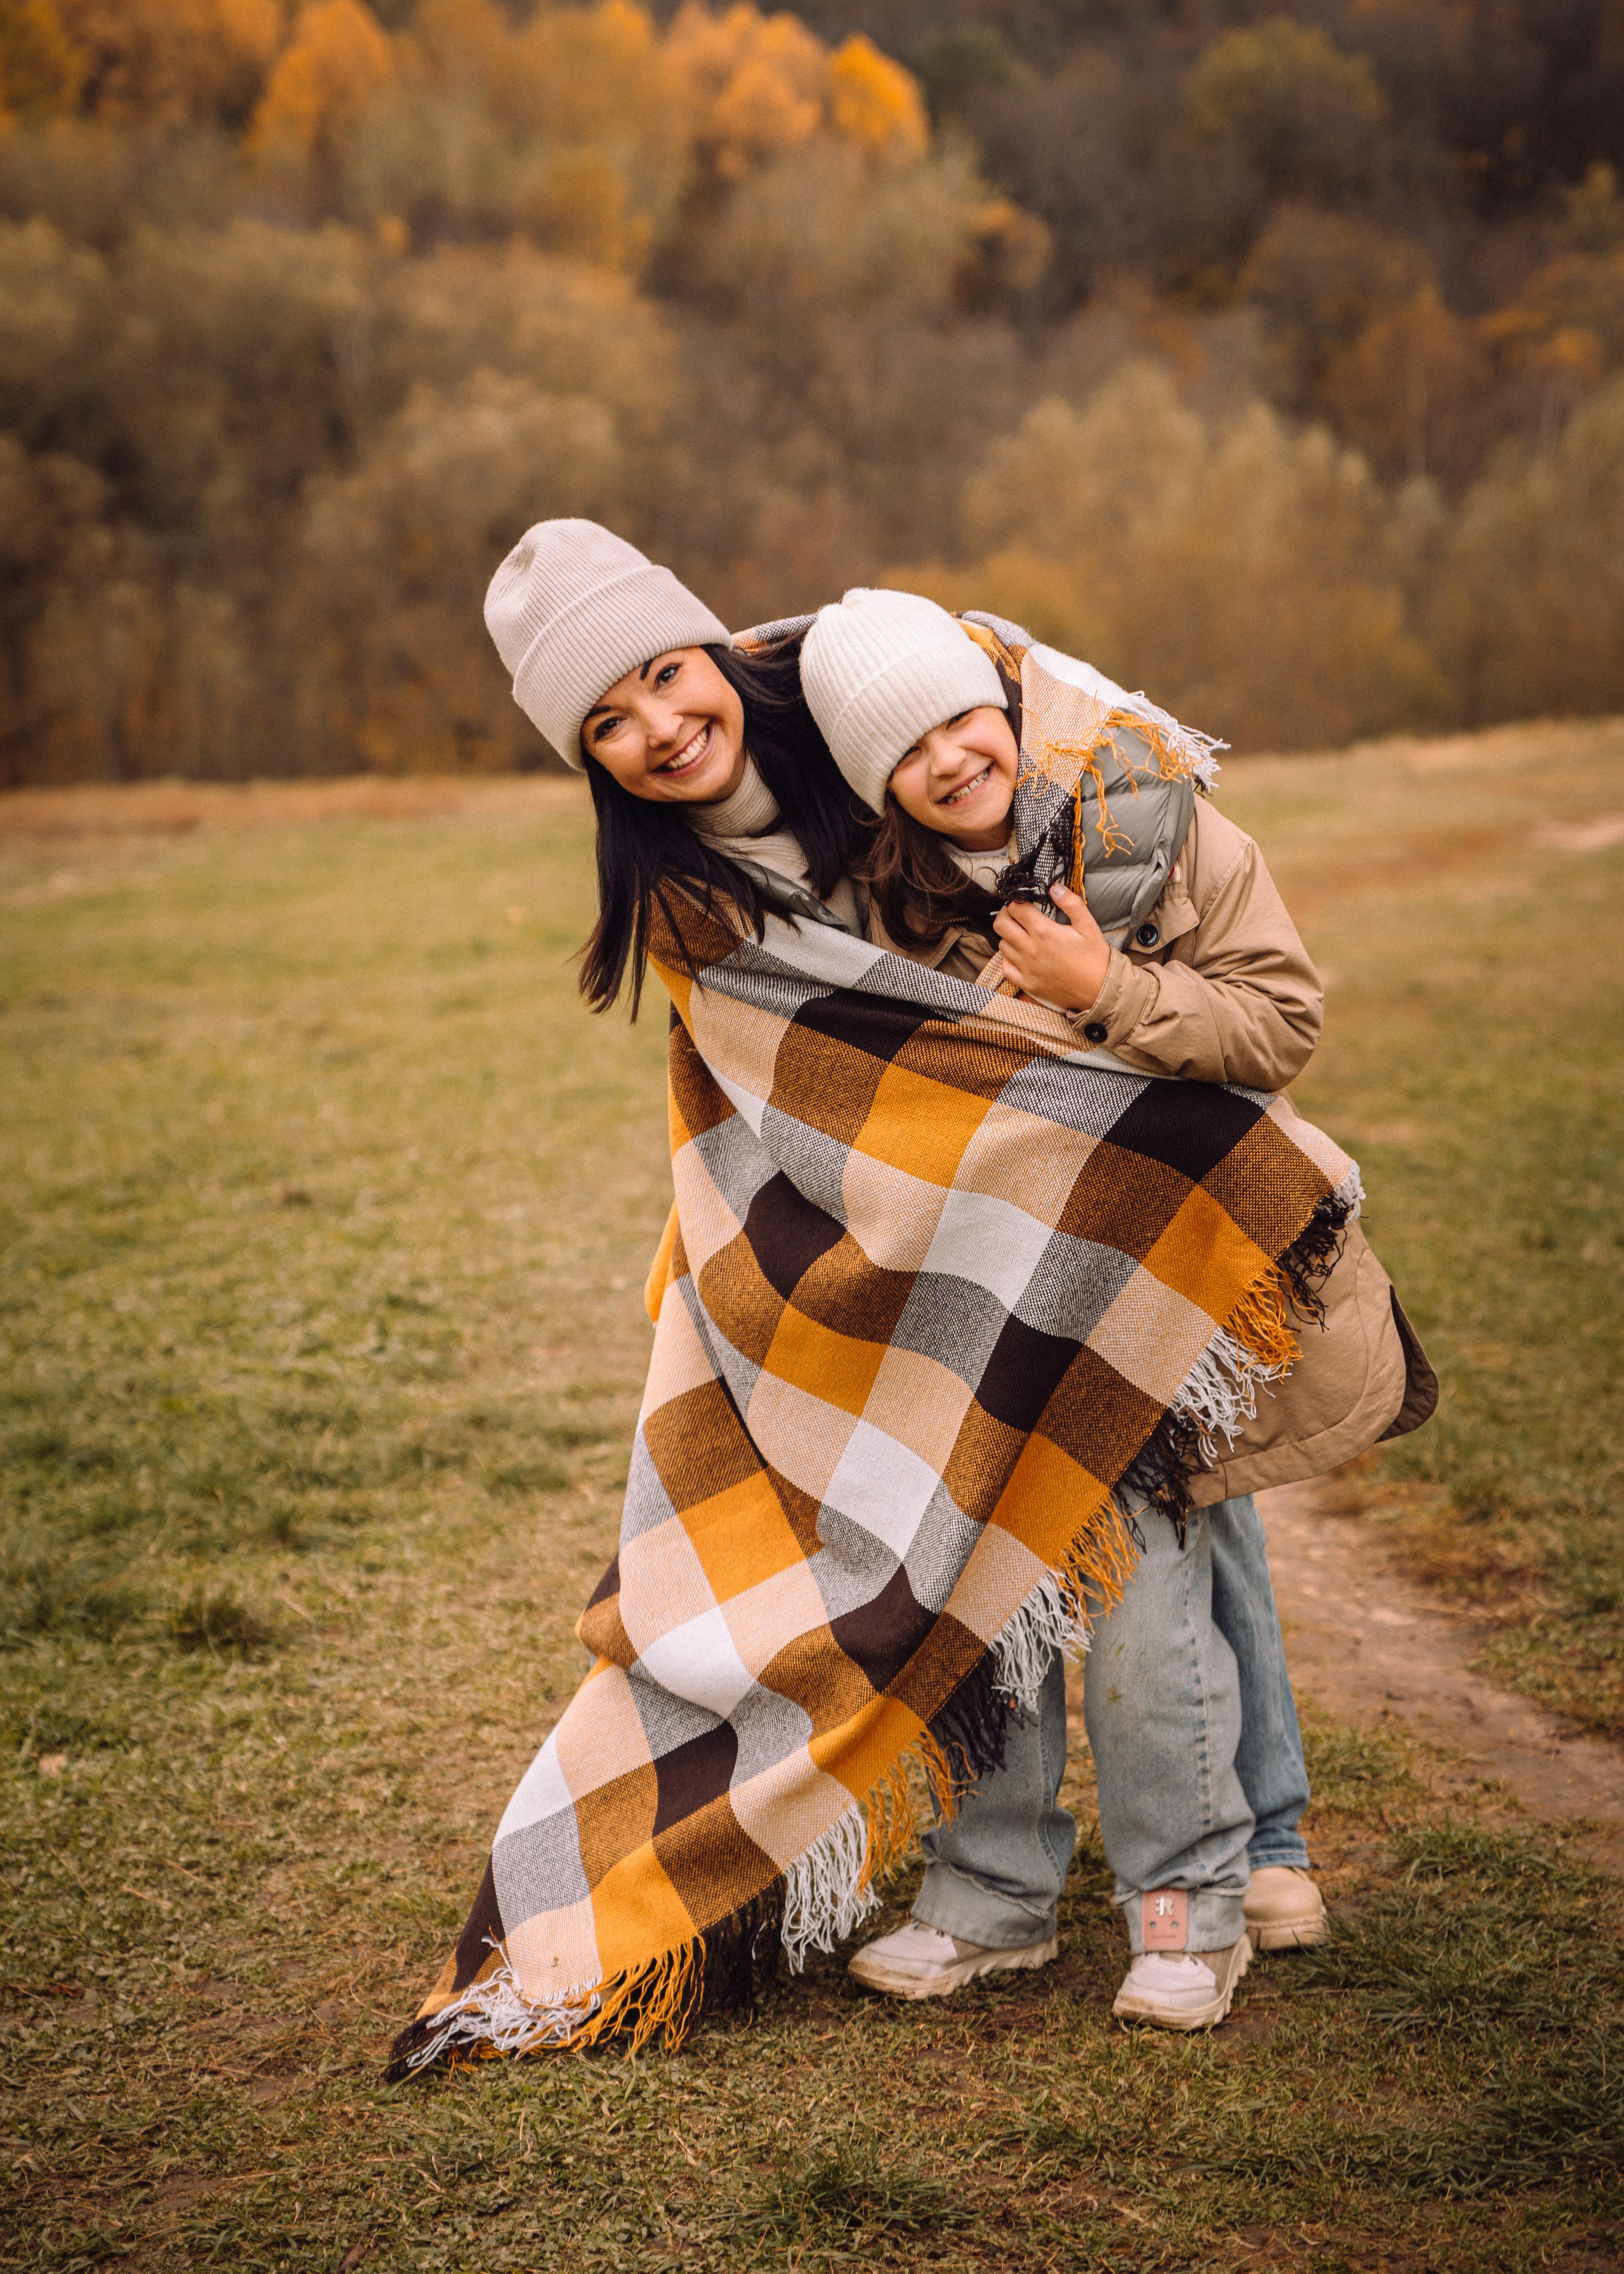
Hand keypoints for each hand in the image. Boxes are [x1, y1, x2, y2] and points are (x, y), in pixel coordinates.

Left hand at [993, 883, 1111, 1009]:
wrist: (1100, 991)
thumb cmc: (1096, 958)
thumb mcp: (1088, 926)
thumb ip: (1071, 903)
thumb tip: (1054, 887)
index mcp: (1044, 932)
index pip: (1016, 909)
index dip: (1016, 901)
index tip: (1024, 901)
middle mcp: (1030, 949)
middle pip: (1001, 925)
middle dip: (1006, 914)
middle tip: (1017, 914)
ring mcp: (1026, 968)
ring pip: (1002, 945)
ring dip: (1008, 936)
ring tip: (1021, 933)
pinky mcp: (1027, 983)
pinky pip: (1006, 968)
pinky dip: (1008, 959)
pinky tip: (1019, 954)